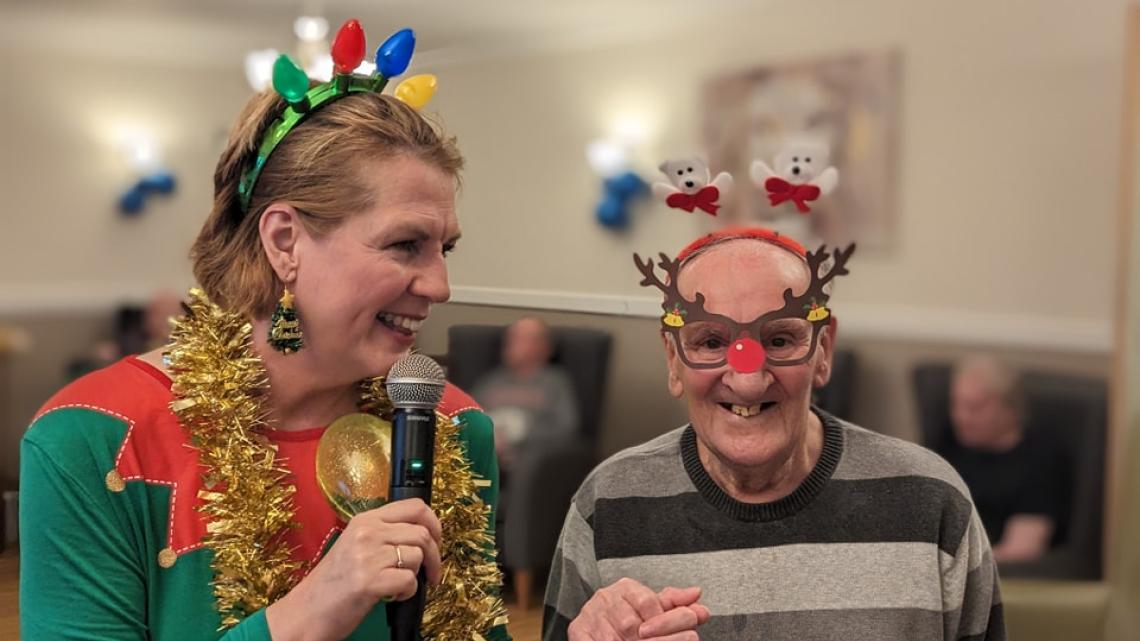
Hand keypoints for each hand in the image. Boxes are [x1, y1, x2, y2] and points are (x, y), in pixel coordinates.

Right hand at [266, 499, 441, 640]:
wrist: (306, 611)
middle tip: (433, 573)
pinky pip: (409, 581)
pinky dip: (408, 592)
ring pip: (417, 556)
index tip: (437, 541)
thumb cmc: (333, 583)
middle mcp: (367, 532)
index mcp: (365, 520)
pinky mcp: (368, 581)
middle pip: (422, 533)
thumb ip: (384, 534)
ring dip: (418, 576)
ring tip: (401, 586)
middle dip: (435, 556)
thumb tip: (424, 532)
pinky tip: (394, 596)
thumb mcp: (355, 545)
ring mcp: (366, 556)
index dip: (434, 523)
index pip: (415, 506)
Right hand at [567, 578, 710, 640]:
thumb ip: (675, 604)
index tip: (687, 634)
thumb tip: (697, 594)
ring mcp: (590, 616)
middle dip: (655, 640)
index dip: (666, 621)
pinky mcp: (577, 631)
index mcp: (626, 587)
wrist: (595, 622)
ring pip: (613, 637)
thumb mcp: (654, 607)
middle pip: (631, 623)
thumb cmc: (630, 614)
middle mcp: (605, 598)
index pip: (648, 602)